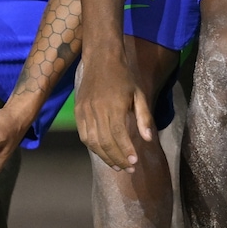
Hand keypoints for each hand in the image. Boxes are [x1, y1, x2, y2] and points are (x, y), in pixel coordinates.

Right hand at [74, 48, 151, 170]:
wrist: (100, 58)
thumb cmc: (123, 76)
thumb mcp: (139, 94)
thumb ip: (144, 117)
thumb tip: (148, 139)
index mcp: (114, 106)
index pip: (119, 135)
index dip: (126, 151)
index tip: (134, 163)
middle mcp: (97, 110)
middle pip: (105, 142)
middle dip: (117, 159)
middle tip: (128, 169)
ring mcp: (85, 111)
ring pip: (92, 141)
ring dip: (104, 156)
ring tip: (116, 165)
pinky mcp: (78, 111)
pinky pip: (83, 135)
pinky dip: (92, 147)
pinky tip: (102, 153)